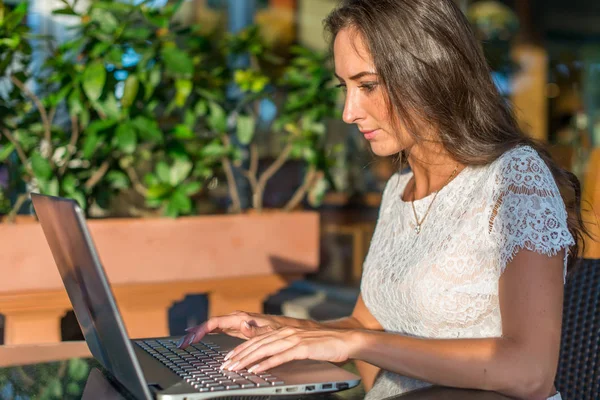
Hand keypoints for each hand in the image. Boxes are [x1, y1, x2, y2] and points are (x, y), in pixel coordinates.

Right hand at [177, 311, 282, 348]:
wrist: (283, 327)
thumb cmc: (277, 330)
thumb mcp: (269, 332)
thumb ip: (255, 330)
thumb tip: (243, 324)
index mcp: (240, 318)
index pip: (215, 322)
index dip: (202, 330)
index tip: (192, 338)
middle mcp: (235, 318)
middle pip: (209, 324)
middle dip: (194, 333)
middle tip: (181, 343)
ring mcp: (234, 322)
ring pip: (211, 326)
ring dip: (197, 334)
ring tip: (184, 342)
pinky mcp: (234, 327)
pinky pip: (215, 329)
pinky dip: (204, 333)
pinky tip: (196, 337)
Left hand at [219, 326, 358, 373]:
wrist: (346, 341)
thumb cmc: (324, 345)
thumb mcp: (300, 345)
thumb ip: (284, 349)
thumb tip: (269, 359)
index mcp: (284, 331)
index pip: (257, 340)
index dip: (240, 349)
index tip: (228, 359)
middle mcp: (286, 332)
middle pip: (256, 344)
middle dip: (238, 356)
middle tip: (225, 366)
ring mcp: (294, 339)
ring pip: (264, 350)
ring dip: (247, 360)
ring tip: (235, 369)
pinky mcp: (302, 348)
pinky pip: (280, 357)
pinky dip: (265, 364)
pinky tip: (256, 370)